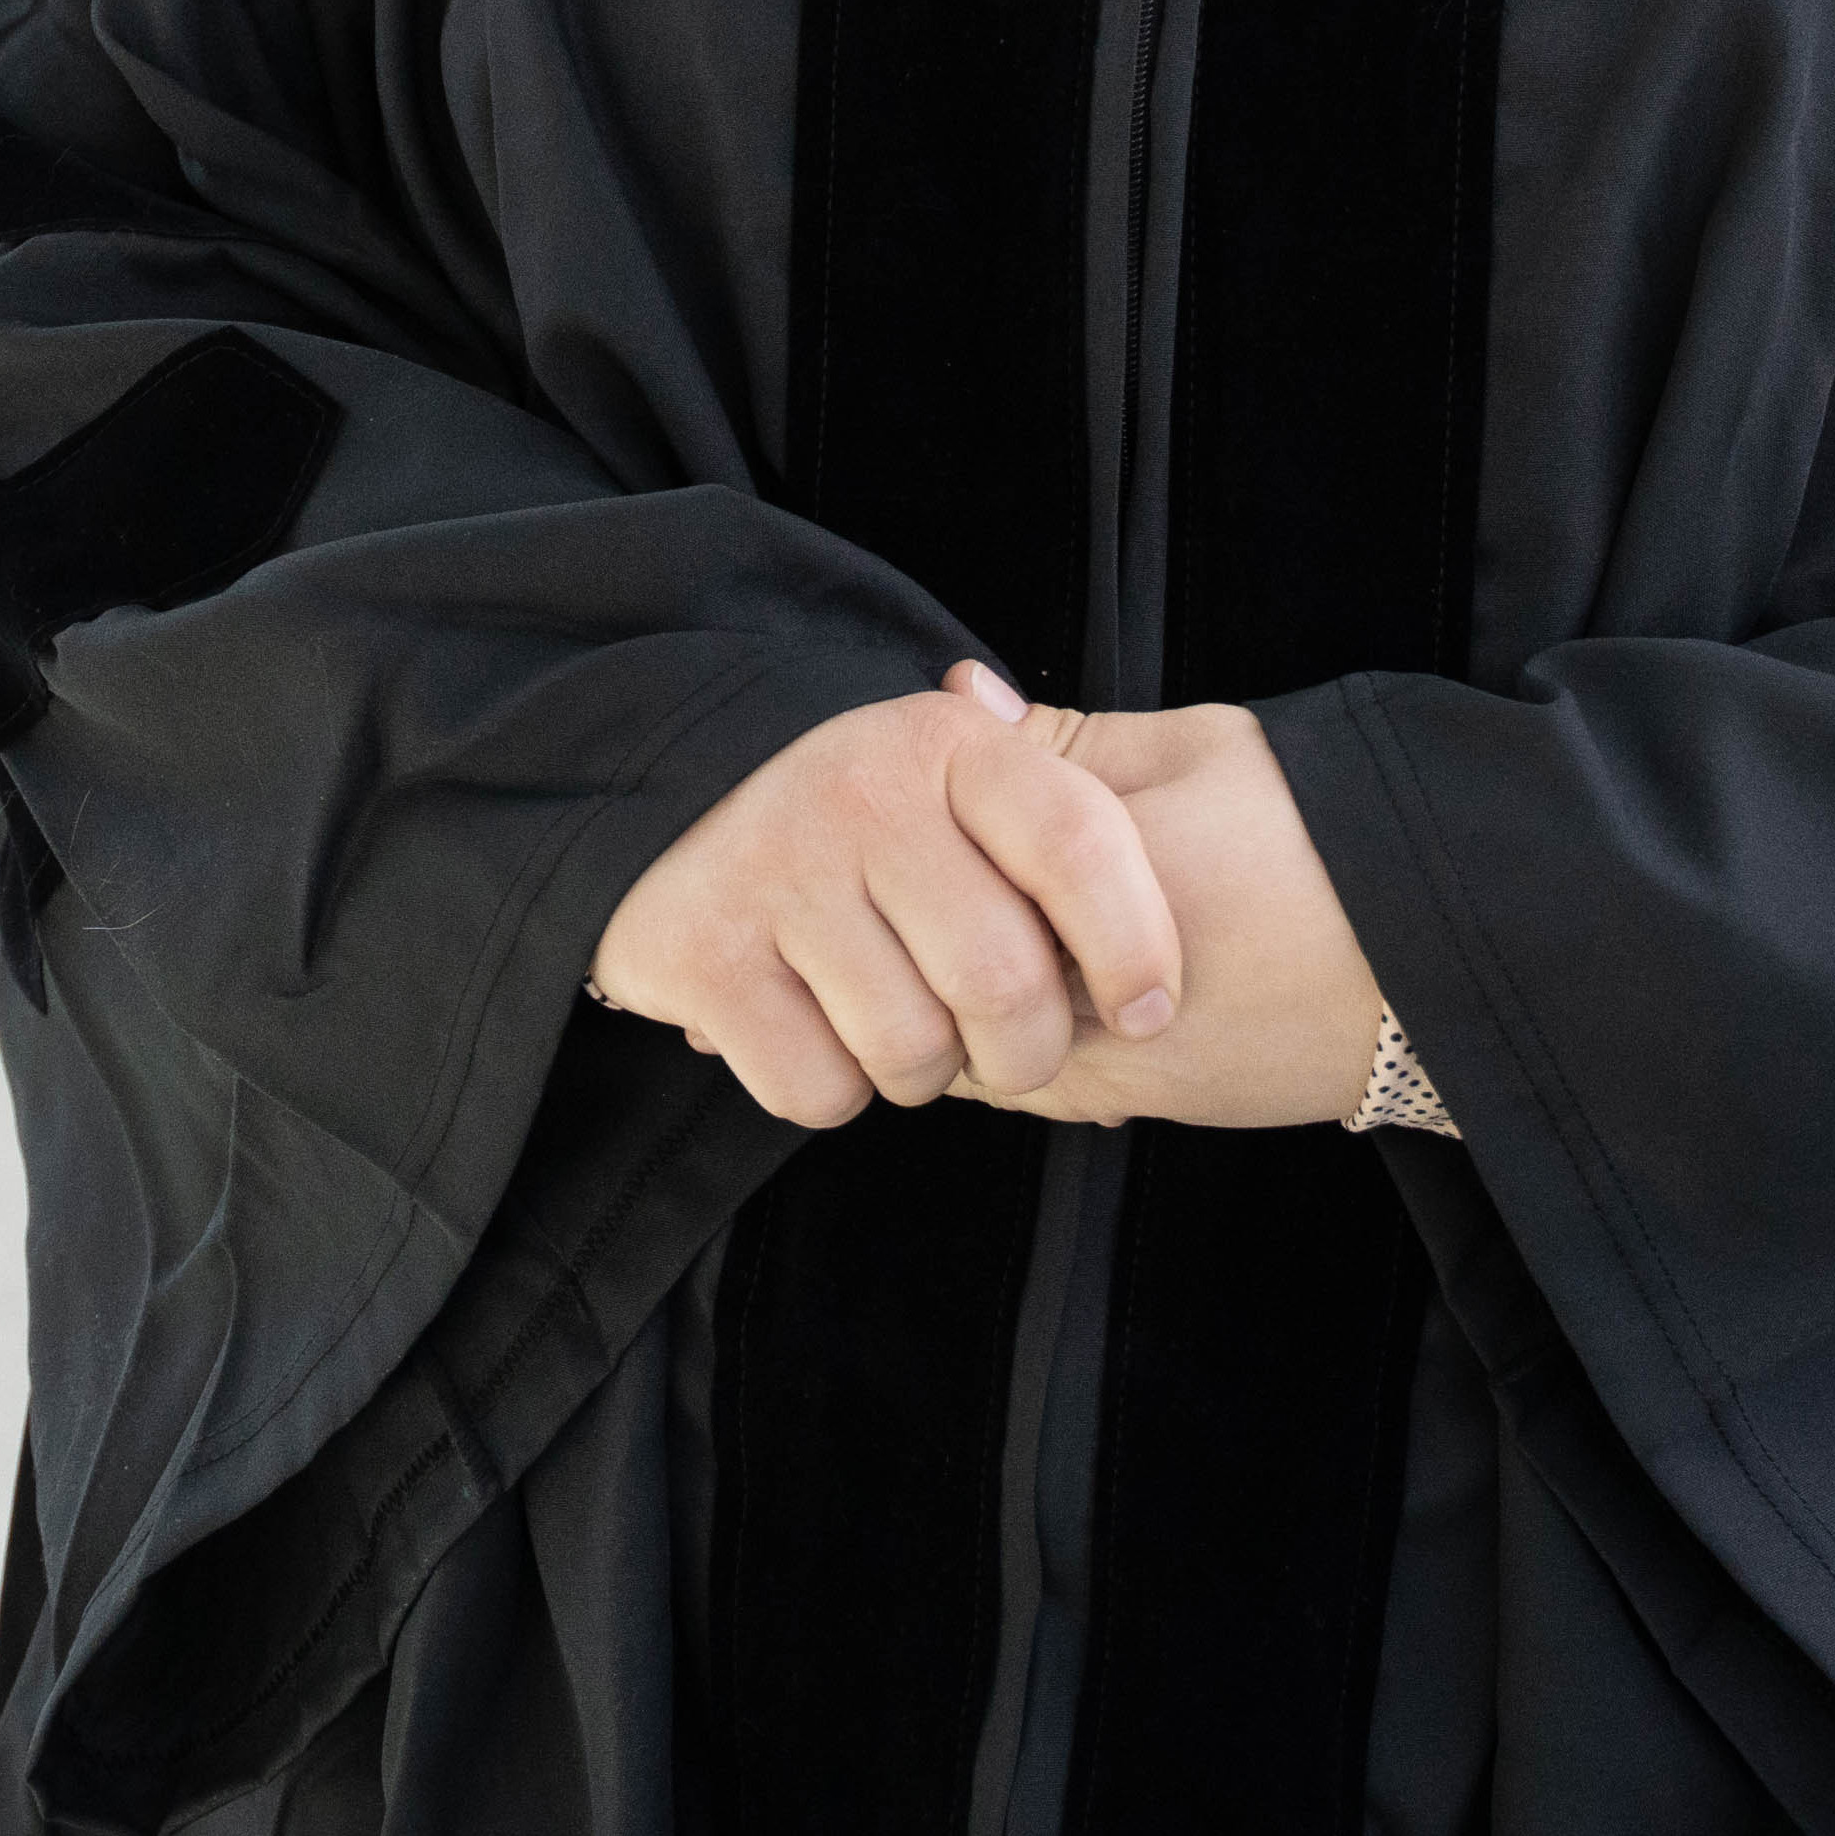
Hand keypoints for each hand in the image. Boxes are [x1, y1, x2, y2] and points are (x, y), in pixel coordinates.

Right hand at [590, 661, 1182, 1128]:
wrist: (662, 816)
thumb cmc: (863, 823)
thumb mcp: (960, 776)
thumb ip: (1055, 792)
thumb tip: (1173, 768)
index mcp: (944, 745)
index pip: (1075, 840)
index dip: (1135, 943)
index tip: (1151, 1007)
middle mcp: (857, 793)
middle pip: (1003, 982)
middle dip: (1029, 1049)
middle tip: (1013, 1044)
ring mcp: (772, 871)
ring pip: (912, 1051)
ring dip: (925, 1070)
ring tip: (902, 1019)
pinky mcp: (701, 956)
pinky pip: (821, 1090)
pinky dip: (836, 1090)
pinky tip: (819, 1027)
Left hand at [948, 698, 1384, 1133]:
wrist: (1440, 960)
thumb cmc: (1326, 835)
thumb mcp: (1202, 750)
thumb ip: (1068, 738)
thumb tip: (960, 695)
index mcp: (1102, 878)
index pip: (948, 859)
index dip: (935, 831)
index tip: (947, 806)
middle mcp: (1093, 986)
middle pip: (948, 960)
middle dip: (940, 915)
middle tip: (955, 869)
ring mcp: (1115, 1060)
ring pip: (978, 1035)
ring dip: (975, 987)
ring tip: (1020, 925)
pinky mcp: (1142, 1103)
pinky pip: (1032, 1078)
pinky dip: (1024, 1038)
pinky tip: (1064, 985)